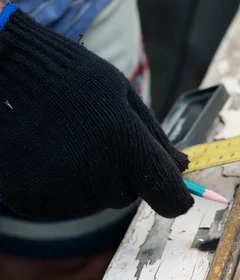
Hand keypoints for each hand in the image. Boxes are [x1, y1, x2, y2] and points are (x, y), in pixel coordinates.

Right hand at [0, 3, 192, 218]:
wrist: (3, 73)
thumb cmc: (70, 77)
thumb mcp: (122, 94)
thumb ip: (155, 136)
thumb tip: (182, 167)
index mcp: (122, 140)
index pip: (166, 194)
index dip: (177, 198)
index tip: (178, 196)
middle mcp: (92, 170)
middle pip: (130, 197)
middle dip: (126, 176)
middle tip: (103, 142)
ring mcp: (60, 189)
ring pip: (99, 203)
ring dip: (96, 183)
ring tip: (73, 145)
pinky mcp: (34, 200)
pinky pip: (69, 206)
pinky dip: (68, 189)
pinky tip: (53, 157)